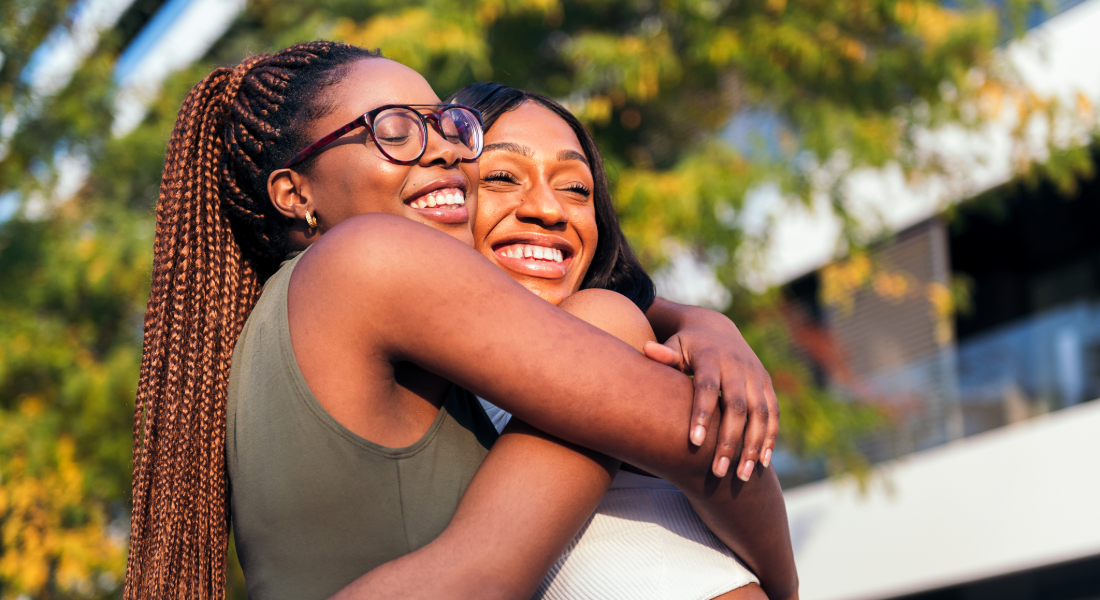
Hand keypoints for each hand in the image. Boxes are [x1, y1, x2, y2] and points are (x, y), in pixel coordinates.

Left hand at [643, 308, 777, 480]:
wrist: (717, 329)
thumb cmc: (687, 346)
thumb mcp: (674, 345)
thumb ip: (664, 354)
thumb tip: (646, 350)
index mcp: (712, 358)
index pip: (706, 388)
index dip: (701, 414)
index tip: (694, 443)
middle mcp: (738, 366)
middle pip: (737, 407)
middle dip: (729, 441)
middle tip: (717, 472)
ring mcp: (756, 376)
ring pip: (760, 414)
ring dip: (752, 446)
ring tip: (740, 475)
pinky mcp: (767, 384)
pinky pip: (773, 413)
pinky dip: (769, 437)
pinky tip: (762, 462)